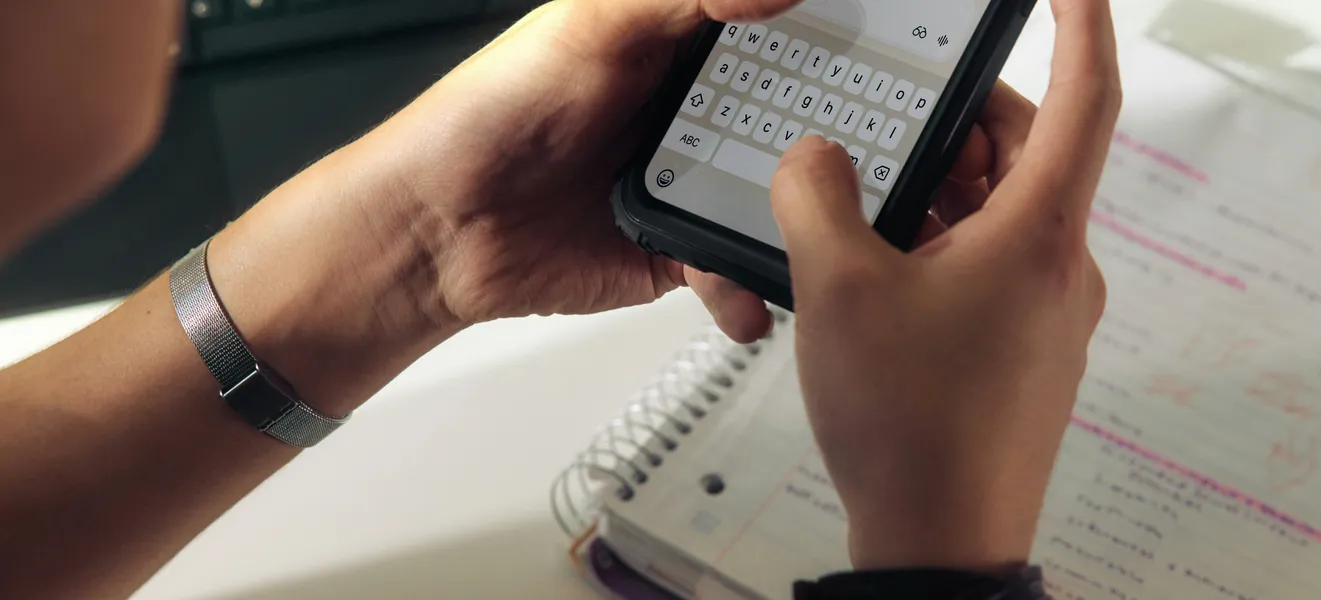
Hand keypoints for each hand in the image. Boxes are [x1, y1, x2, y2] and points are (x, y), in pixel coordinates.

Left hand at [200, 0, 811, 413]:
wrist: (437, 231)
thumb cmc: (494, 113)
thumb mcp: (596, 25)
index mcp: (677, 46)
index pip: (771, 36)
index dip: (820, 41)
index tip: (878, 55)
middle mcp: (687, 113)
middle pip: (788, 119)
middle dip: (829, 141)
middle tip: (868, 155)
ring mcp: (684, 185)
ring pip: (771, 199)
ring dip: (796, 220)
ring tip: (821, 232)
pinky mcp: (673, 254)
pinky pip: (730, 268)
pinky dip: (747, 286)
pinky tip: (747, 291)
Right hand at [770, 0, 1119, 571]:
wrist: (941, 543)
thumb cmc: (910, 426)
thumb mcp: (837, 289)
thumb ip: (817, 198)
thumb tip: (817, 158)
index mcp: (1038, 235)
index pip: (1086, 97)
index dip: (1081, 23)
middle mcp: (1058, 268)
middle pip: (1029, 153)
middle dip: (962, 124)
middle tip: (898, 115)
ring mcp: (1046, 313)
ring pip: (1002, 212)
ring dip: (942, 190)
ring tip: (863, 207)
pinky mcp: (1022, 350)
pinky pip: (989, 265)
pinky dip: (941, 244)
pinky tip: (876, 270)